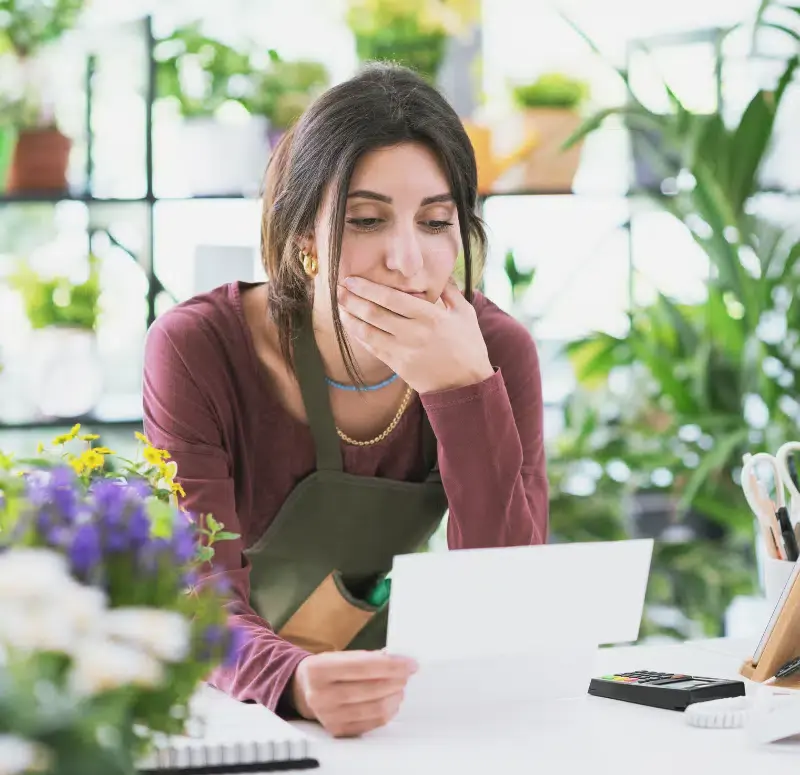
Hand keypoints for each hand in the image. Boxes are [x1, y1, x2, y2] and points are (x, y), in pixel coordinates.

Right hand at [290, 650, 416, 737]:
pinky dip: (388, 711)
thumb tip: (398, 660)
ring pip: (376, 708)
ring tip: (400, 686)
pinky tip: (391, 700)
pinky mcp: (338, 731)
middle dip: (397, 680)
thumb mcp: (340, 656)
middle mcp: (321, 695)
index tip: (410, 663)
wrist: (304, 690)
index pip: (364, 666)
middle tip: (407, 673)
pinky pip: (373, 723)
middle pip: (372, 689)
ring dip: (395, 696)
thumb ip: (367, 657)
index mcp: (319, 669)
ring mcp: (329, 716)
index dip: (392, 665)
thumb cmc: (327, 669)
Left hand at [337, 277, 494, 393]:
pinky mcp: (398, 366)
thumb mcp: (465, 314)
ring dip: (350, 317)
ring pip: (368, 331)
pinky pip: (373, 348)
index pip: (391, 298)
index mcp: (430, 316)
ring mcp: (404, 351)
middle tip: (337, 289)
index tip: (352, 279)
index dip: (367, 288)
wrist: (466, 385)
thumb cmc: (468, 346)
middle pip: (374, 313)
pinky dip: (359, 335)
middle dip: (352, 299)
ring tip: (338, 306)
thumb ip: (450, 292)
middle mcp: (414, 333)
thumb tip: (441, 274)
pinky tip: (351, 326)